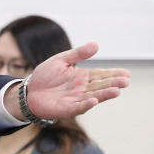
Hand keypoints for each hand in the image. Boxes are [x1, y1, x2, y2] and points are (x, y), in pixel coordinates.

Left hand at [6, 42, 129, 120]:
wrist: (28, 92)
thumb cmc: (44, 76)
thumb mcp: (60, 61)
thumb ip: (77, 54)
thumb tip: (96, 44)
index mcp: (82, 77)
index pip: (100, 75)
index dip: (113, 74)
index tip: (126, 73)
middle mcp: (81, 89)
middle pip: (100, 86)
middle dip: (113, 84)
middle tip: (126, 81)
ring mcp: (75, 99)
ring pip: (93, 96)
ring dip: (104, 94)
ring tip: (116, 91)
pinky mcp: (65, 109)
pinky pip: (77, 107)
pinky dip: (86, 105)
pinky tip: (94, 100)